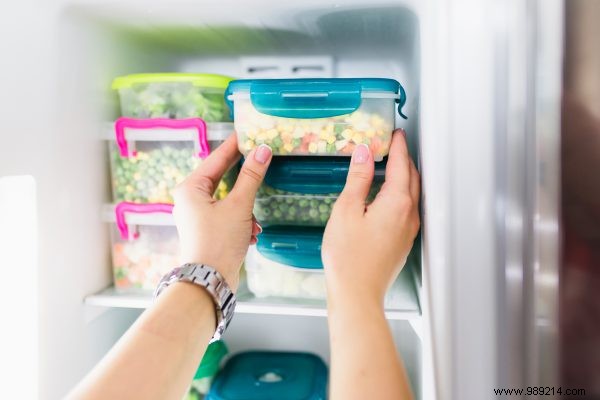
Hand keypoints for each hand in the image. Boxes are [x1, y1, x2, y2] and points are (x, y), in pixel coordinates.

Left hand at [172, 135, 271, 291]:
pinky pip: (227, 216)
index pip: (216, 158)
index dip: (234, 145)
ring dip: (245, 209)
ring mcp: (197, 216)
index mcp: (191, 188)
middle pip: (221, 178)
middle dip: (244, 179)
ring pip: (227, 200)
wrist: (208, 281)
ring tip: (254, 223)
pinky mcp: (206, 231)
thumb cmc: (218, 241)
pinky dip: (241, 222)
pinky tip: (251, 235)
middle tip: (261, 158)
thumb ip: (251, 176)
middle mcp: (190, 200)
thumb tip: (262, 150)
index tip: (248, 132)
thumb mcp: (239, 206)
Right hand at [322, 130, 419, 304]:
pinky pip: (407, 208)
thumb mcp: (346, 210)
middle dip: (403, 158)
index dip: (397, 146)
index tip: (394, 133)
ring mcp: (408, 230)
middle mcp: (409, 215)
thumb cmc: (348, 257)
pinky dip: (400, 194)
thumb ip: (358, 179)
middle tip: (391, 145)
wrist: (357, 294)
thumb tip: (363, 154)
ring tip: (388, 165)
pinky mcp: (403, 242)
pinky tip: (384, 196)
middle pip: (412, 177)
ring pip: (412, 193)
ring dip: (403, 176)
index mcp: (397, 202)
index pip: (401, 164)